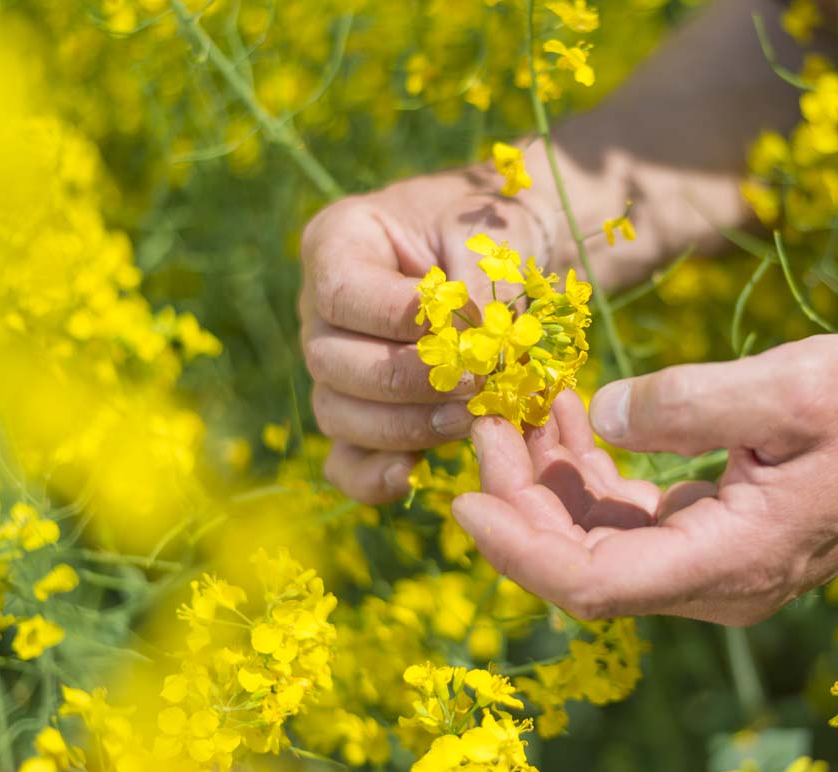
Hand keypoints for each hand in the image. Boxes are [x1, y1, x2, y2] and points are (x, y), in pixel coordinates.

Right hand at [299, 170, 552, 503]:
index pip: (343, 293)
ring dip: (405, 426)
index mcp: (339, 243)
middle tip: (476, 383)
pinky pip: (347, 460)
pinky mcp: (362, 418)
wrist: (515, 255)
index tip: (463, 324)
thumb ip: (476, 285)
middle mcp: (321, 311)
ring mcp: (336, 369)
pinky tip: (412, 475)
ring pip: (339, 415)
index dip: (397, 319)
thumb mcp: (490, 237)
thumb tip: (473, 351)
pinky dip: (373, 476)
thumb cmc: (496, 229)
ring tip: (471, 417)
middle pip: (332, 363)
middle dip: (408, 381)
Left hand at [451, 335, 837, 625]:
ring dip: (551, 477)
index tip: (462, 497)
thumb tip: (603, 414)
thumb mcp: (793, 387)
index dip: (519, 548)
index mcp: (732, 560)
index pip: (593, 584)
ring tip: (523, 399)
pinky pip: (631, 517)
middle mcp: (715, 580)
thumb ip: (692, 403)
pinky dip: (592, 471)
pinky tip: (574, 414)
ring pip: (599, 539)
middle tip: (487, 412)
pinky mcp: (715, 534)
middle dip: (521, 494)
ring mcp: (714, 562)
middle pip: (582, 561)